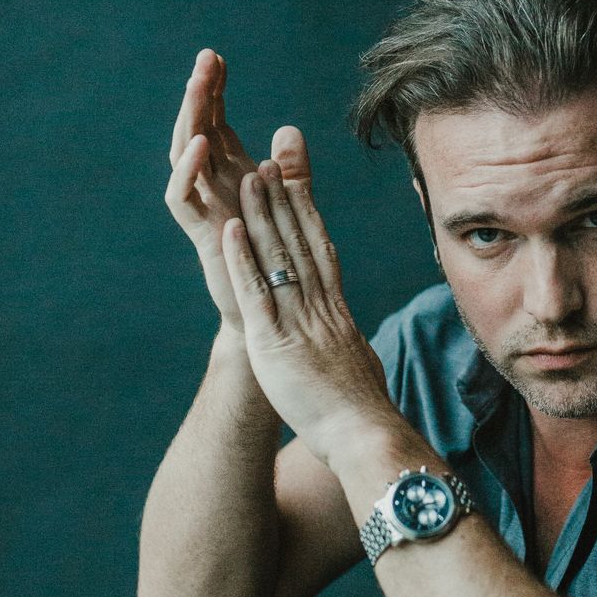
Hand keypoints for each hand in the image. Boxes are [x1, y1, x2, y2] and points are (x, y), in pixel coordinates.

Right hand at [164, 49, 312, 334]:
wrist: (271, 318)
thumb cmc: (277, 262)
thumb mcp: (288, 207)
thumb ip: (291, 170)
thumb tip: (289, 128)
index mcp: (230, 176)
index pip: (216, 122)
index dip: (215, 91)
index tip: (218, 57)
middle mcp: (212, 188)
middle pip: (197, 129)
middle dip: (200, 95)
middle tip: (205, 59)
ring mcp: (203, 209)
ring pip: (185, 155)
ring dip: (191, 120)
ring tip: (199, 87)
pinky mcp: (201, 234)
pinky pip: (183, 198)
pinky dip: (188, 170)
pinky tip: (202, 144)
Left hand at [220, 154, 393, 461]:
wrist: (364, 433)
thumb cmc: (365, 412)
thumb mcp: (360, 370)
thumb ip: (354, 353)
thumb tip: (361, 354)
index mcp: (337, 313)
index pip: (321, 252)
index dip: (307, 215)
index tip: (297, 187)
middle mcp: (319, 307)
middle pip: (300, 243)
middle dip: (285, 200)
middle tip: (272, 162)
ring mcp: (298, 321)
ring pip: (278, 257)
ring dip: (262, 215)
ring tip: (250, 178)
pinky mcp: (275, 341)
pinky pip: (256, 292)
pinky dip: (241, 257)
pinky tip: (230, 228)